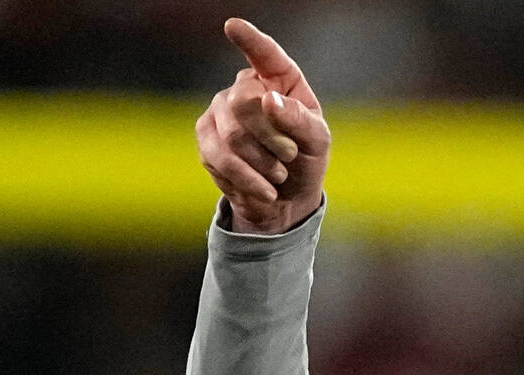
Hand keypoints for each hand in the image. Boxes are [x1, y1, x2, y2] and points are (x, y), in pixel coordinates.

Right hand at [196, 18, 330, 233]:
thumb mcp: (317, 142)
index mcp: (278, 79)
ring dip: (263, 163)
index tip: (233, 26)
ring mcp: (219, 111)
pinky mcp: (205, 139)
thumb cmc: (305, 160)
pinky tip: (263, 187)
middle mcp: (244, 88)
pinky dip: (248, 179)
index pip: (264, 54)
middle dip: (272, 137)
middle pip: (244, 102)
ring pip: (232, 135)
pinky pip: (221, 158)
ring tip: (279, 174)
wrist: (285, 198)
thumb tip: (270, 100)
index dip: (250, 39)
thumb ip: (301, 121)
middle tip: (290, 155)